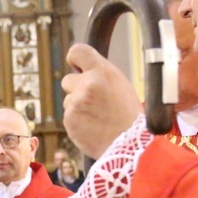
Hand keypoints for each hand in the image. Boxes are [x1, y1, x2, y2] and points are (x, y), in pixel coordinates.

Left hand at [62, 43, 142, 158]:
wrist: (130, 145)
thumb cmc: (128, 115)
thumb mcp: (120, 85)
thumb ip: (100, 76)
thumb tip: (81, 71)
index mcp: (102, 72)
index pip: (77, 51)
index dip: (75, 59)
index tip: (77, 66)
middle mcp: (86, 84)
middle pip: (67, 80)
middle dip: (76, 89)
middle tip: (94, 101)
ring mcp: (75, 103)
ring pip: (69, 101)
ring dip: (78, 107)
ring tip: (98, 118)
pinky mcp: (69, 120)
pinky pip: (68, 117)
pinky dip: (77, 122)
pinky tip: (93, 127)